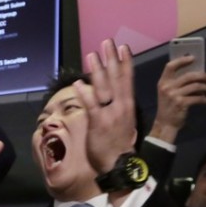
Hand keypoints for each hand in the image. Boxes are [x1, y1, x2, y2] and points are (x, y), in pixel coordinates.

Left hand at [74, 40, 136, 176]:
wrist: (120, 164)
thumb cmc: (120, 144)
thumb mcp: (124, 122)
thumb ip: (116, 107)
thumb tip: (109, 96)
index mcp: (127, 105)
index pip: (127, 80)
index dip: (125, 63)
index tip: (124, 47)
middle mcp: (121, 106)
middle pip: (116, 78)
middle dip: (111, 59)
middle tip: (107, 42)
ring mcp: (110, 114)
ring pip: (103, 88)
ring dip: (97, 70)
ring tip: (92, 55)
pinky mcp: (98, 123)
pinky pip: (91, 106)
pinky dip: (85, 94)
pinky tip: (78, 83)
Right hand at [149, 57, 205, 142]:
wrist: (165, 123)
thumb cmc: (168, 106)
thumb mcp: (167, 93)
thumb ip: (176, 83)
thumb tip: (196, 74)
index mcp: (163, 82)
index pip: (170, 66)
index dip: (182, 60)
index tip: (193, 58)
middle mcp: (167, 87)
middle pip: (188, 75)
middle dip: (203, 76)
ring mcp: (174, 95)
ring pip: (196, 86)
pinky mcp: (181, 103)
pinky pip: (198, 98)